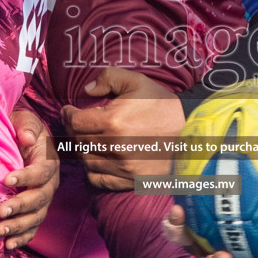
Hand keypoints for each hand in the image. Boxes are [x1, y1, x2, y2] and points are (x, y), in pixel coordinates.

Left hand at [0, 108, 58, 250]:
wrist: (20, 139)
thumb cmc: (20, 129)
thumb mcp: (24, 120)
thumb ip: (26, 126)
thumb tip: (26, 137)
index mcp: (49, 162)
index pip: (42, 172)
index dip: (26, 177)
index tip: (6, 179)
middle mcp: (49, 184)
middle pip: (40, 199)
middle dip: (20, 206)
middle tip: (1, 211)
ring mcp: (42, 200)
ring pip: (36, 217)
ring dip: (19, 226)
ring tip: (1, 231)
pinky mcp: (34, 211)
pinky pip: (32, 228)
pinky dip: (22, 238)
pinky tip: (8, 245)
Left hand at [61, 67, 184, 190]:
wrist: (190, 131)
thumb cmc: (163, 105)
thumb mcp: (137, 81)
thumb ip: (108, 78)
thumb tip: (86, 90)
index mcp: (112, 121)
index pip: (74, 122)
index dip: (67, 115)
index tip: (69, 111)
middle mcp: (114, 147)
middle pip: (78, 141)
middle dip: (74, 130)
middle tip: (78, 123)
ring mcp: (121, 167)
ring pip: (85, 160)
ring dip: (83, 149)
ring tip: (89, 139)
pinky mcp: (129, 180)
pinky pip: (97, 179)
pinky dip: (93, 170)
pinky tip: (99, 158)